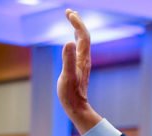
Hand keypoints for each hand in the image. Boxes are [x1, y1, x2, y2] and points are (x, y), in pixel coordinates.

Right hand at [57, 9, 100, 132]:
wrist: (77, 107)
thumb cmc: (71, 94)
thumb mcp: (67, 76)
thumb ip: (67, 60)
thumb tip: (68, 42)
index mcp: (82, 59)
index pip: (82, 36)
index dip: (77, 23)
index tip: (69, 13)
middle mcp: (84, 59)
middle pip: (84, 36)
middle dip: (77, 22)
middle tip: (69, 11)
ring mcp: (82, 63)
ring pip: (82, 42)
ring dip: (77, 29)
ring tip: (72, 19)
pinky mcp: (79, 68)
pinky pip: (79, 49)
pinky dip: (75, 39)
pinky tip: (72, 40)